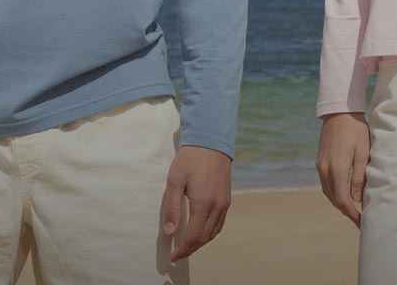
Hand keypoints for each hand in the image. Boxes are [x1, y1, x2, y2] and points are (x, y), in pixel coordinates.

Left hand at [162, 145, 231, 261]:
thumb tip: (170, 232)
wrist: (211, 140)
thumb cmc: (190, 158)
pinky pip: (220, 223)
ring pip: (214, 232)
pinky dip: (210, 232)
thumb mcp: (175, 180)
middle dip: (190, 249)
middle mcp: (217, 205)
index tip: (173, 256)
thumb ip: (172, 207)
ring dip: (200, 242)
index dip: (183, 250)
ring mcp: (224, 202)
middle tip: (178, 252)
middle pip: (204, 238)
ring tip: (187, 244)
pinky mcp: (227, 198)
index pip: (194, 237)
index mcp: (203, 203)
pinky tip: (201, 229)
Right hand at [316, 111, 369, 227]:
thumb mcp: (362, 153)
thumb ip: (359, 178)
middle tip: (359, 219)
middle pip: (334, 199)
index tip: (362, 222)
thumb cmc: (355, 130)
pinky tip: (342, 193)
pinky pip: (325, 183)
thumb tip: (356, 200)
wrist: (339, 112)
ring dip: (339, 203)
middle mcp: (325, 169)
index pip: (342, 199)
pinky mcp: (319, 161)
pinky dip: (333, 192)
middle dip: (346, 211)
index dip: (352, 214)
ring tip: (353, 209)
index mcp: (337, 168)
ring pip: (328, 192)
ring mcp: (320, 165)